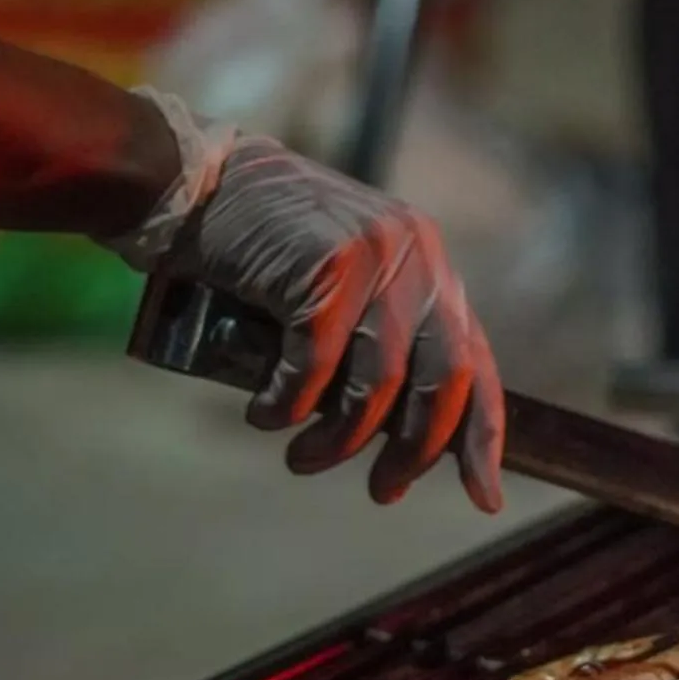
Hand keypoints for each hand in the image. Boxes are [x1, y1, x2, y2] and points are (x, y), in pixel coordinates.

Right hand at [108, 93, 503, 512]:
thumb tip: (404, 434)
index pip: (477, 360)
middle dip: (415, 451)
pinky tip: (264, 415)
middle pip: (443, 382)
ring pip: (378, 385)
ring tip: (304, 459)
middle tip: (383, 491)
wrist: (193, 183)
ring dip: (340, 440)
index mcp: (430, 265)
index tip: (485, 496)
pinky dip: (289, 405)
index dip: (483, 435)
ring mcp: (374, 258)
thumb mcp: (344, 287)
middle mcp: (417, 257)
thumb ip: (381, 337)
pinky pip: (317, 367)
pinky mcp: (324, 268)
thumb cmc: (263, 247)